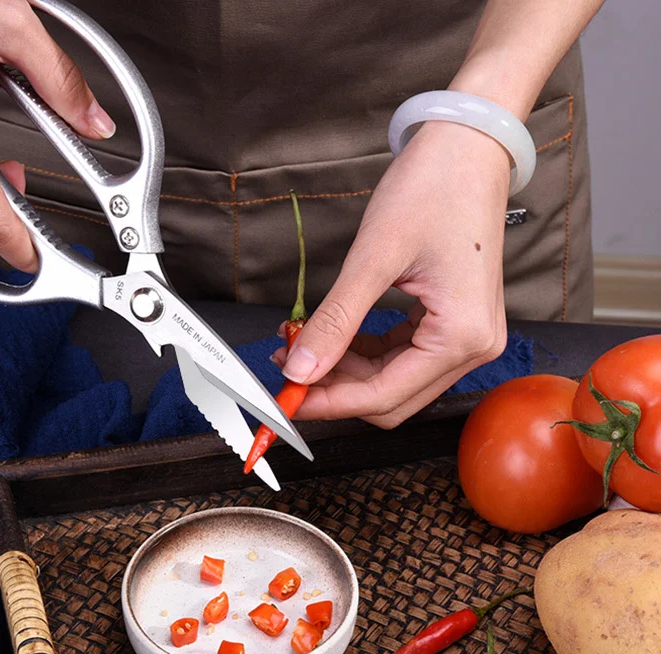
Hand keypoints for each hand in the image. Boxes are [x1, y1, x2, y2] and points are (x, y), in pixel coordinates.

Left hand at [275, 121, 511, 427]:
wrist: (468, 145)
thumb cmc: (434, 187)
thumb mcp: (373, 257)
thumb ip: (336, 321)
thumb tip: (300, 368)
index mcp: (462, 336)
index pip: (383, 396)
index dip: (329, 401)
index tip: (287, 397)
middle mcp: (472, 346)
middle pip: (390, 398)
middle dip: (335, 388)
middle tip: (289, 366)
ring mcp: (466, 336)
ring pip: (393, 381)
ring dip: (346, 371)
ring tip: (302, 344)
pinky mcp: (453, 323)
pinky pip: (401, 357)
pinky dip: (364, 353)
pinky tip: (333, 336)